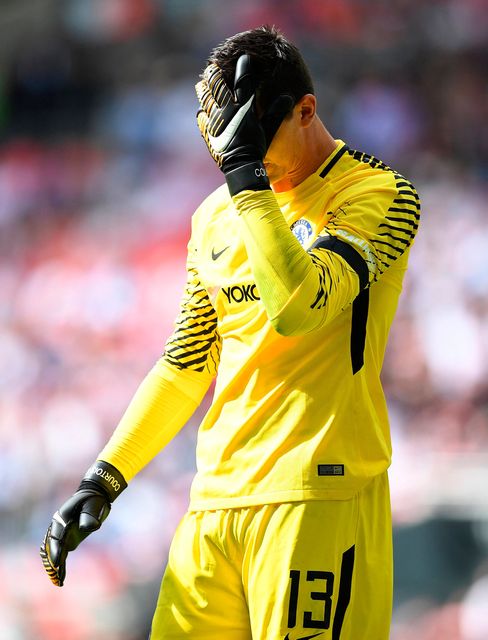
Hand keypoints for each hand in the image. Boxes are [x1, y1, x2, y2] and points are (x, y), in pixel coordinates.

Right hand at [40, 461, 126, 586]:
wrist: (93, 494)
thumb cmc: (94, 499)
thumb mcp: (94, 504)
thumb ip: (90, 516)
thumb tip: (89, 528)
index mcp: (62, 517)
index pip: (56, 537)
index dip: (56, 551)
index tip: (57, 564)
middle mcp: (57, 525)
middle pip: (51, 546)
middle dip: (53, 562)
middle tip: (57, 577)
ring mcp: (60, 532)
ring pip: (52, 552)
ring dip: (53, 566)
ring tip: (58, 581)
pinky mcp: (66, 538)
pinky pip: (59, 552)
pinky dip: (59, 564)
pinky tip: (60, 577)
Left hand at [195, 54, 292, 195]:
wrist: (242, 166)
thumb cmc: (258, 147)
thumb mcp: (270, 129)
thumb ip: (277, 112)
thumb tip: (289, 97)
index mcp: (243, 107)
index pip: (243, 80)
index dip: (243, 66)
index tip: (243, 57)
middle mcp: (226, 110)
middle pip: (217, 85)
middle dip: (214, 74)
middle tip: (212, 67)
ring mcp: (214, 121)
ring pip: (205, 99)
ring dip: (204, 89)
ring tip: (202, 84)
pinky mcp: (208, 133)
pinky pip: (202, 117)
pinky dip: (202, 112)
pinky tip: (202, 110)